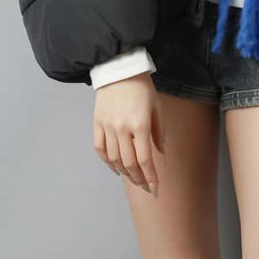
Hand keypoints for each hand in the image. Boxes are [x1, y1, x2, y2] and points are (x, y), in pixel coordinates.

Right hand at [93, 73, 164, 196]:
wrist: (119, 69)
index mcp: (140, 125)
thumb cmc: (142, 87)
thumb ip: (159, 133)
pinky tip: (115, 168)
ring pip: (114, 159)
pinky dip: (107, 162)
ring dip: (124, 173)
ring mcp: (107, 126)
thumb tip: (161, 153)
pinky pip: (100, 149)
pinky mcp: (97, 123)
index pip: (145, 159)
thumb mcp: (156, 108)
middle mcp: (122, 128)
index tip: (155, 189)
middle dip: (139, 179)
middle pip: (129, 163)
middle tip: (146, 187)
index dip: (150, 177)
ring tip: (133, 178)